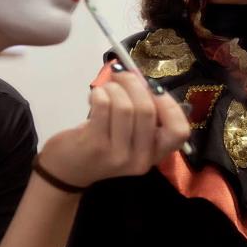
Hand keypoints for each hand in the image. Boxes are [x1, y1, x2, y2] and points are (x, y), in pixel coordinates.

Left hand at [39, 70, 191, 186]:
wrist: (67, 172)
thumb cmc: (101, 145)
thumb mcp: (129, 136)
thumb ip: (142, 113)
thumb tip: (141, 78)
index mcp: (155, 154)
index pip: (179, 131)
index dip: (169, 104)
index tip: (153, 88)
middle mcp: (141, 159)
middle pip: (148, 110)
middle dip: (134, 84)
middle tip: (121, 74)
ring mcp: (118, 155)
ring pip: (125, 107)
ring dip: (113, 88)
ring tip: (104, 90)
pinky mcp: (95, 146)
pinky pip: (104, 107)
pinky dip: (99, 93)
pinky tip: (94, 97)